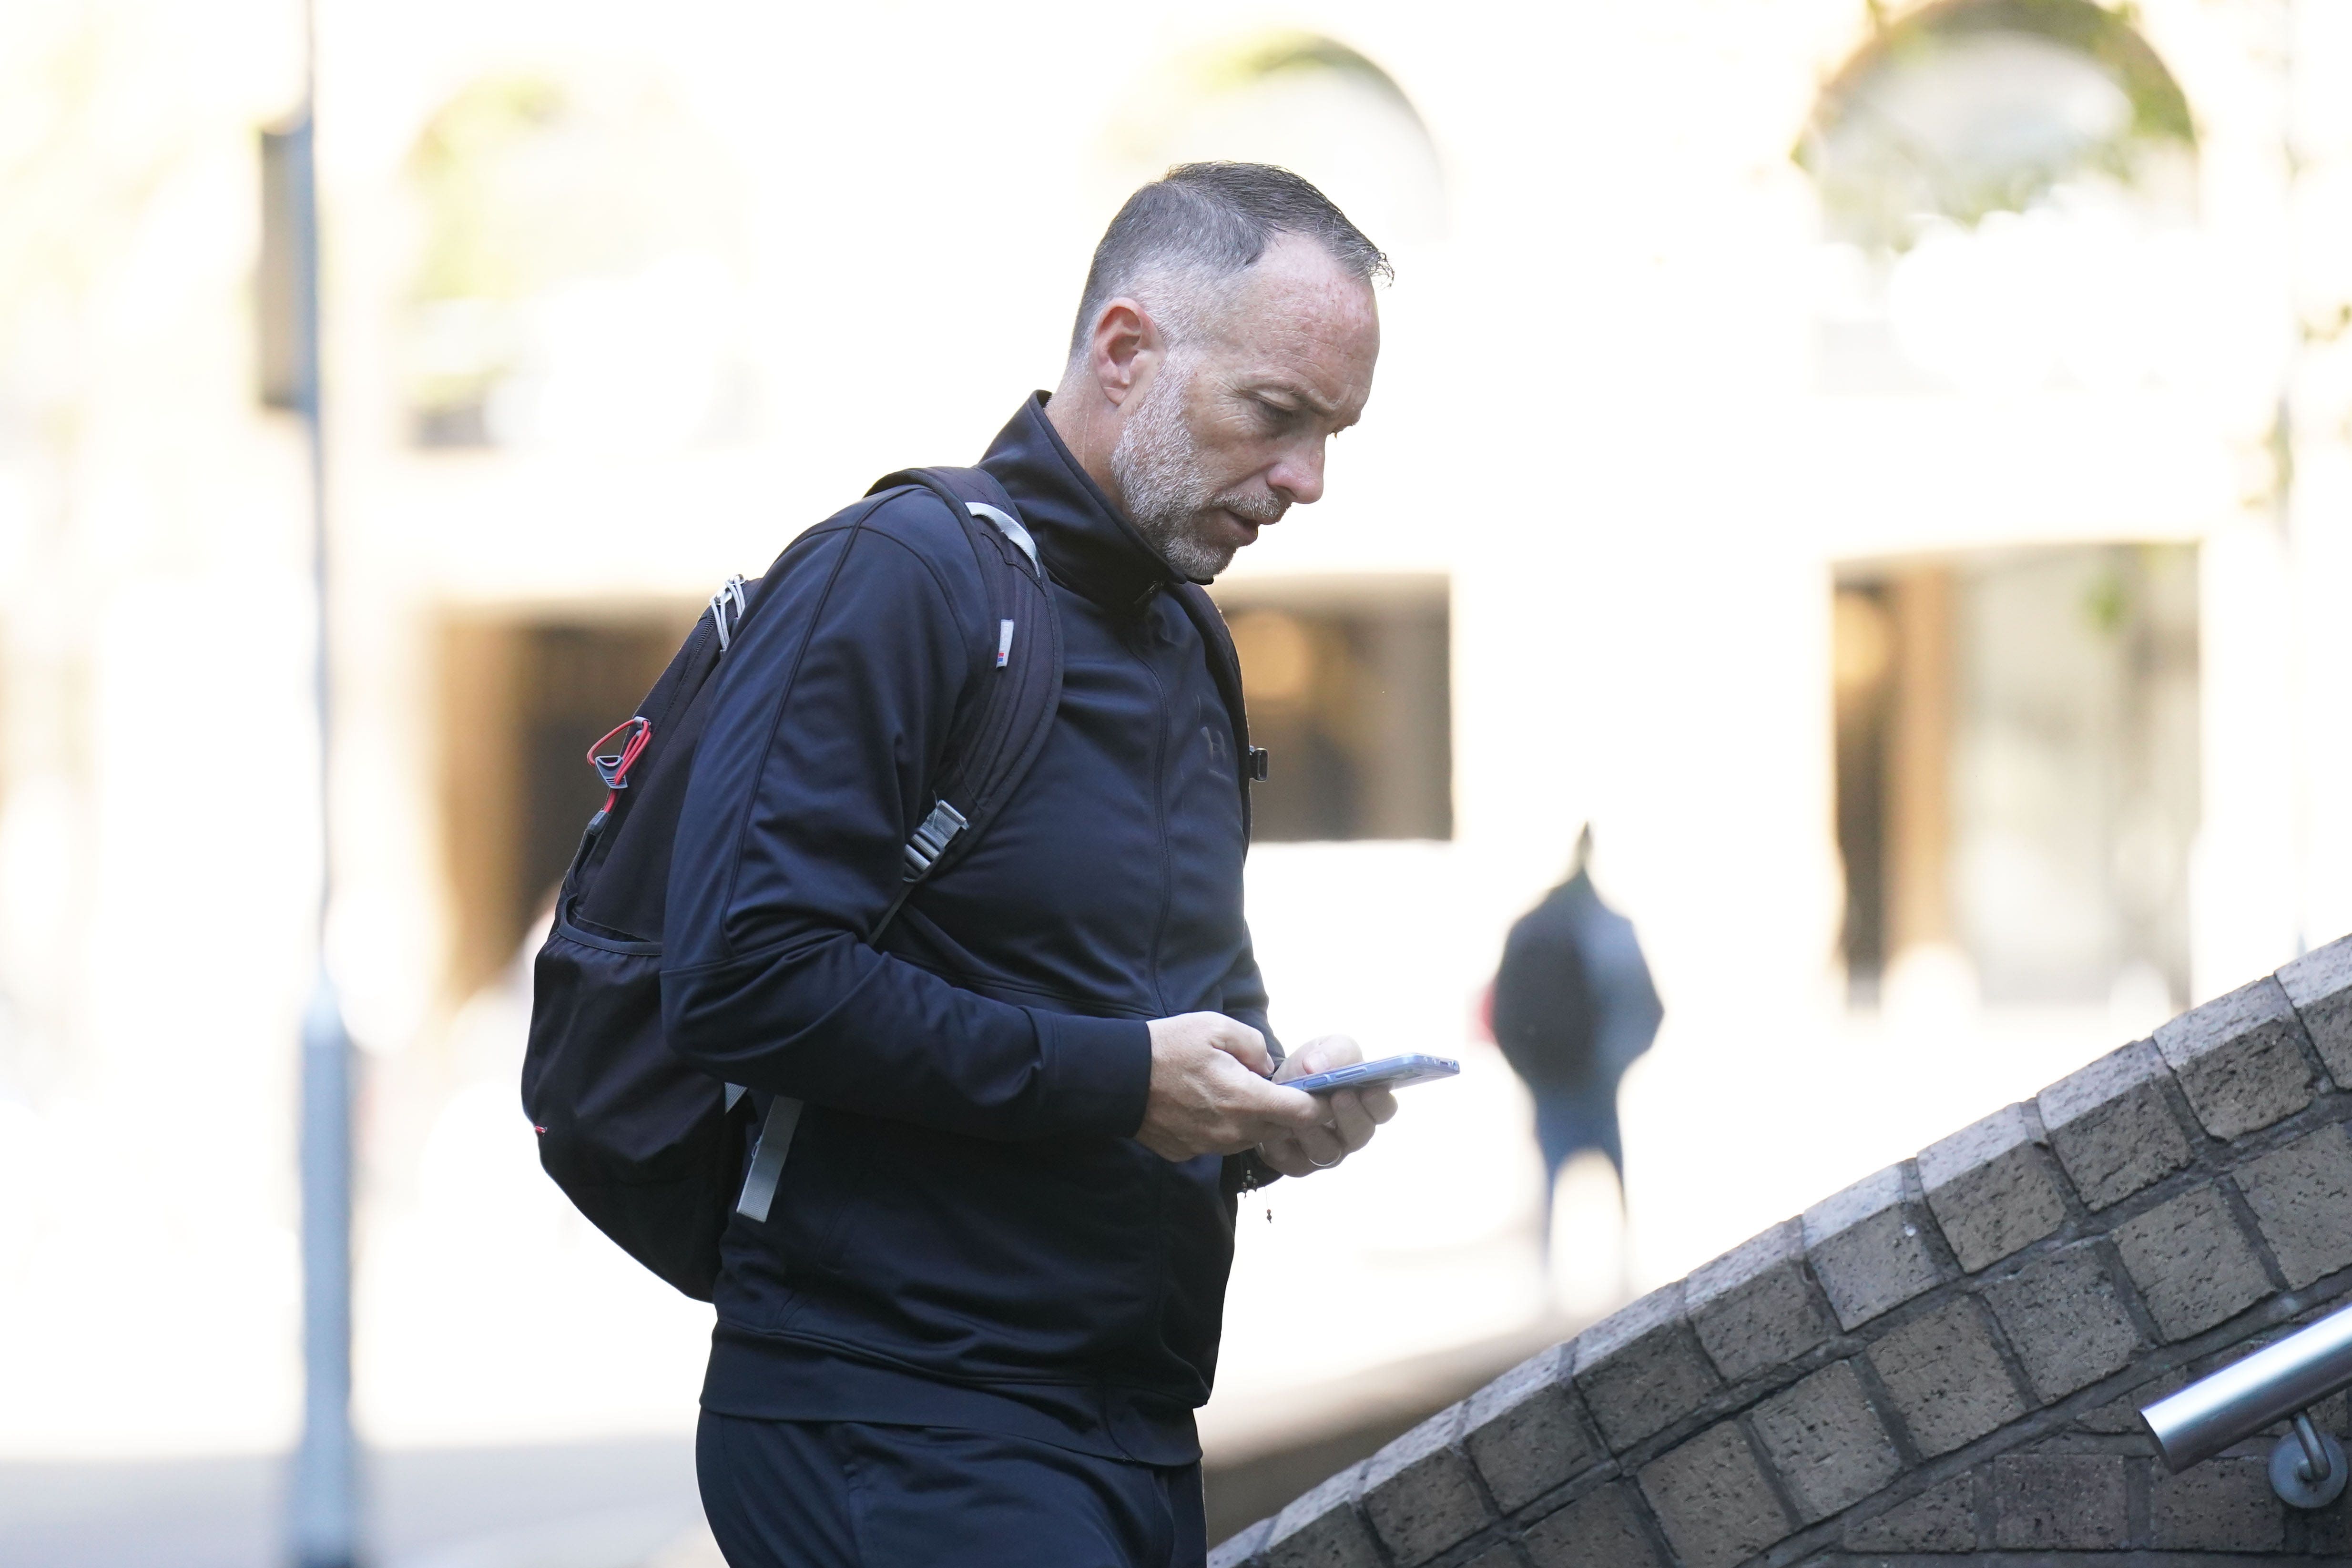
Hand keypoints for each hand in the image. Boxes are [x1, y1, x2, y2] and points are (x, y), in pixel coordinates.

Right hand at [1136, 1012, 1321, 1161]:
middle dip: (1285, 1112)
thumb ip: (1254, 1045)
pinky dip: (1222, 1128)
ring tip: (1235, 1093)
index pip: (1302, 1114)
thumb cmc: (1167, 1047)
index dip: (1317, 1104)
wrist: (1115, 1078)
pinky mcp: (1188, 1153)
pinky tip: (1205, 1106)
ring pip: (1250, 1139)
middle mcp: (1232, 1131)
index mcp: (1245, 1099)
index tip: (1319, 1093)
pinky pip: (1219, 1144)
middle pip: (1279, 1130)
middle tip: (1275, 1089)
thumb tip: (1268, 1067)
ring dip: (1253, 1121)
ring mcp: (1209, 1146)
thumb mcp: (1216, 1027)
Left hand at [1257, 1035, 1397, 1177]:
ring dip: (1315, 1129)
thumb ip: (1334, 1051)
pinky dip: (1287, 1143)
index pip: (1384, 1109)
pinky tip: (1280, 1124)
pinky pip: (1297, 1161)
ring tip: (1301, 1109)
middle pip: (1361, 1134)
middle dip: (1351, 1115)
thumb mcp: (1323, 1050)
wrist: (1271, 1090)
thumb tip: (1318, 1066)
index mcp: (1365, 1104)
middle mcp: (1351, 1133)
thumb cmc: (1309, 1071)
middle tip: (1339, 1096)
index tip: (1371, 1088)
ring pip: (1328, 1152)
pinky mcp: (1299, 1164)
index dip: (1380, 1101)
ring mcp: (1327, 1151)